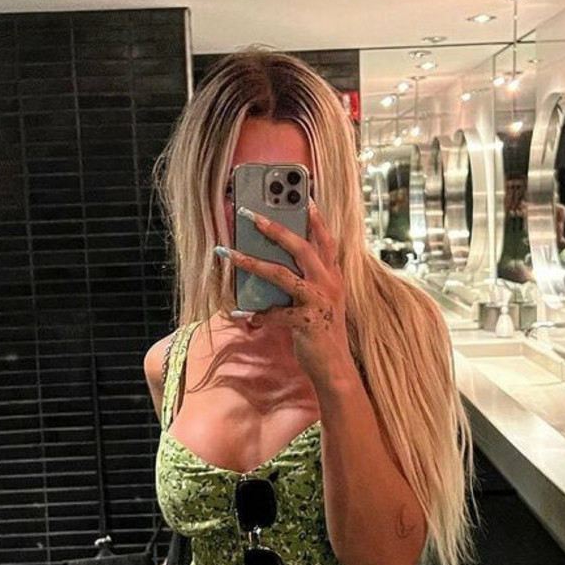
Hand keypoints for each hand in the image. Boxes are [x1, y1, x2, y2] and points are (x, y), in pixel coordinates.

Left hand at [217, 197, 354, 386]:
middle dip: (276, 228)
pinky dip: (254, 314)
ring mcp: (319, 302)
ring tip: (228, 253)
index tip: (304, 196)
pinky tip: (238, 314)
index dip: (316, 218)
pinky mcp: (307, 322)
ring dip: (252, 262)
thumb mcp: (318, 300)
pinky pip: (274, 313)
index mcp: (333, 276)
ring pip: (282, 274)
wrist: (336, 368)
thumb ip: (303, 281)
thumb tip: (272, 263)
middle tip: (251, 215)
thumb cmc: (322, 331)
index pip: (326, 240)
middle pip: (303, 248)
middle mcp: (329, 284)